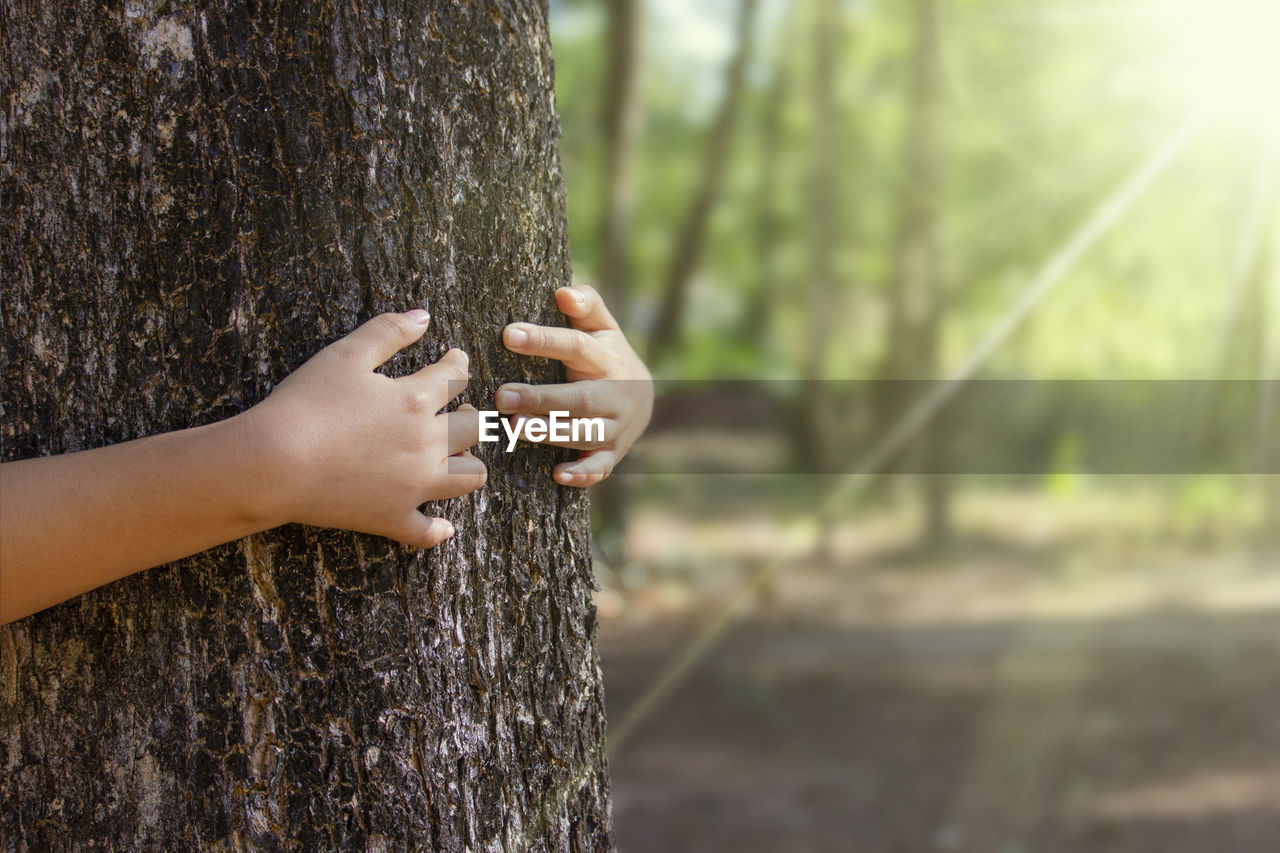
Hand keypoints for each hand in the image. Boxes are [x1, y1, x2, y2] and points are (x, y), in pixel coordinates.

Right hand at [242, 309, 485, 546]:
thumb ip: (387, 332)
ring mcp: (414, 485)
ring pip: (469, 478)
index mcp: (415, 400)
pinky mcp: (392, 518)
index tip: (455, 359)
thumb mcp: (345, 355)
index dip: (458, 363)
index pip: (456, 377)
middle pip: (474, 428)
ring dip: (470, 465)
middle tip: (460, 411)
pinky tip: (442, 526)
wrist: (272, 463)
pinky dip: (438, 530)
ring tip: (458, 458)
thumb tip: (423, 316)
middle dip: (472, 415)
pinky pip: (428, 532)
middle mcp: (426, 443)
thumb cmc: (305, 405)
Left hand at [496, 285, 652, 486]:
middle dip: (541, 398)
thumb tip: (563, 292)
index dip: (544, 341)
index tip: (509, 334)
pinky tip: (558, 475)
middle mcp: (616, 394)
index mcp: (608, 359)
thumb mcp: (602, 327)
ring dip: (551, 433)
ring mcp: (616, 426)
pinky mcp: (613, 454)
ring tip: (514, 428)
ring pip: (585, 433)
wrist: (643, 397)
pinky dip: (583, 474)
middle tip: (501, 396)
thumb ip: (587, 304)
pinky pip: (600, 467)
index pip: (576, 347)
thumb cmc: (606, 354)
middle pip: (580, 397)